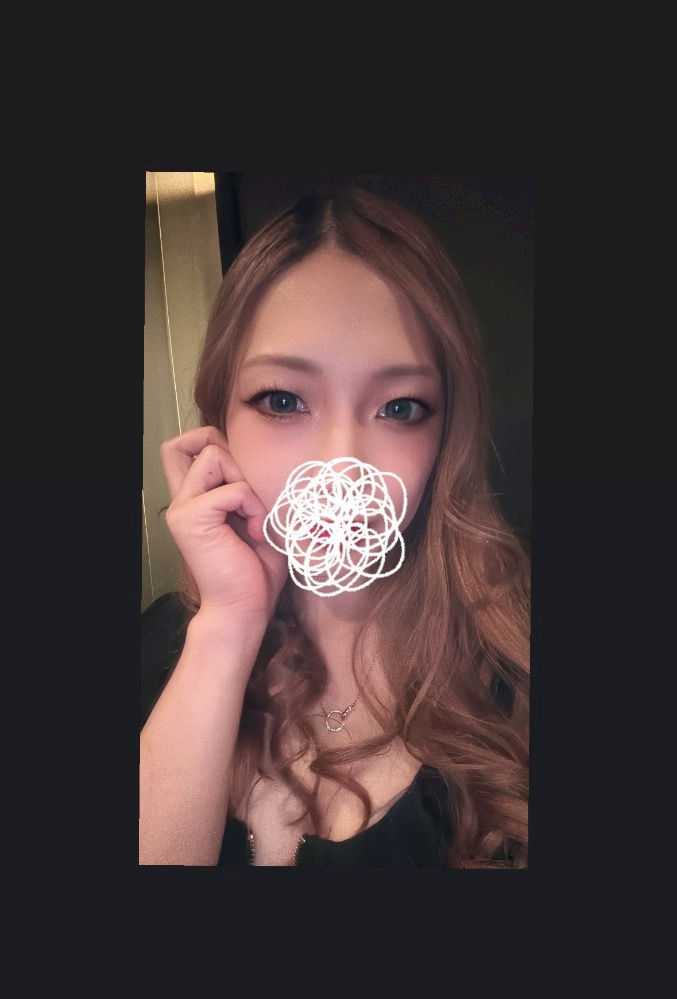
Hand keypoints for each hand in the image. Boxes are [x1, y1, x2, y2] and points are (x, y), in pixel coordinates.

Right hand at [161, 426, 287, 623]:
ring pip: (212, 454)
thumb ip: (245, 486)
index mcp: (193, 498)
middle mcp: (181, 499)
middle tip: (246, 494)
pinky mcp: (190, 519)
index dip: (216, 445)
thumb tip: (254, 460)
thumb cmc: (255, 569)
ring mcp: (181, 508)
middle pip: (184, 441)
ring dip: (245, 482)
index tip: (243, 482)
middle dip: (226, 453)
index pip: (185, 447)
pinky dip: (253, 506)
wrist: (245, 608)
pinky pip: (232, 489)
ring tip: (253, 516)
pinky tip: (256, 532)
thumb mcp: (254, 515)